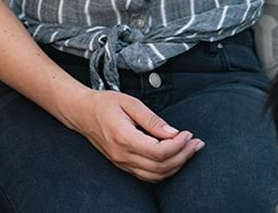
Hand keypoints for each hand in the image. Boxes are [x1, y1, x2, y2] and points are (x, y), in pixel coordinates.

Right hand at [67, 89, 204, 181]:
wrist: (81, 112)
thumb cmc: (103, 104)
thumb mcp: (128, 102)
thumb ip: (151, 119)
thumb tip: (172, 132)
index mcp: (124, 137)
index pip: (159, 151)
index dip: (178, 145)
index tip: (188, 134)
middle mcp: (122, 155)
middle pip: (161, 166)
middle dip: (183, 155)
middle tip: (195, 143)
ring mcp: (122, 163)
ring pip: (157, 175)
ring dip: (177, 165)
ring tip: (188, 150)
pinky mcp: (123, 164)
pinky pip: (148, 176)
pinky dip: (165, 170)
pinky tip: (173, 159)